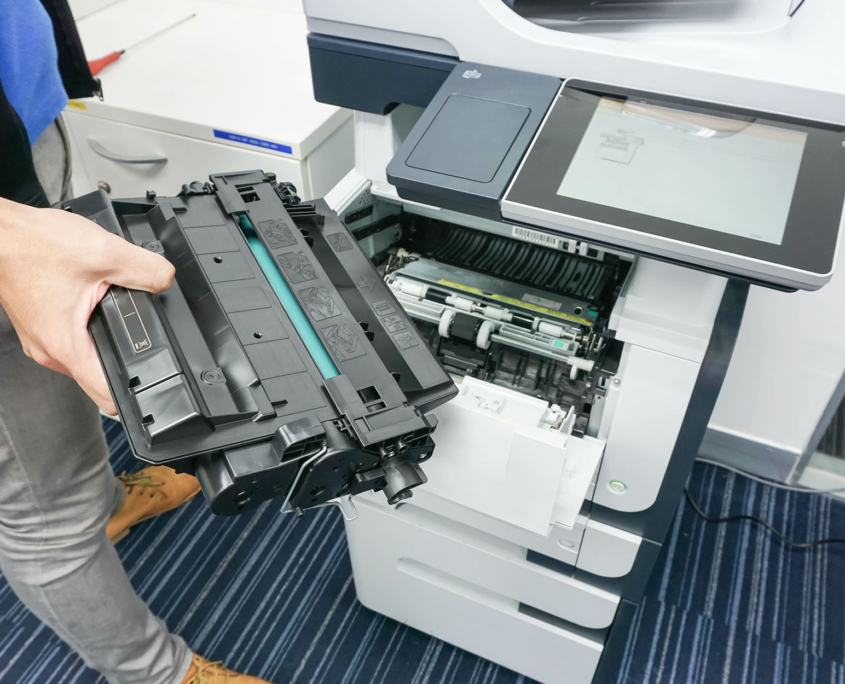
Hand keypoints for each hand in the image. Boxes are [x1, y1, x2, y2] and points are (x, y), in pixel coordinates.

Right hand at [0, 198, 174, 414]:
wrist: (0, 231)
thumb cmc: (35, 244)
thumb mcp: (107, 253)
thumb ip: (147, 271)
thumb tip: (167, 280)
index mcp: (66, 346)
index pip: (108, 397)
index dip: (139, 391)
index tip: (156, 381)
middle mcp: (50, 352)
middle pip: (101, 376)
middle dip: (126, 357)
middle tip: (138, 330)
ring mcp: (42, 340)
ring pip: (87, 356)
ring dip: (106, 338)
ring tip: (114, 311)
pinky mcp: (40, 326)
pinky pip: (73, 338)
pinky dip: (89, 325)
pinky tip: (95, 302)